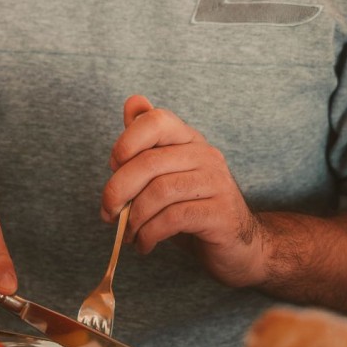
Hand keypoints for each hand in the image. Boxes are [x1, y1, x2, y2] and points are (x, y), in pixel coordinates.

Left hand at [102, 95, 263, 288]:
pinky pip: (173, 218)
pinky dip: (149, 234)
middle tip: (107, 213)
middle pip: (149, 162)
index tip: (112, 166)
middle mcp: (205, 155)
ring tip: (128, 233)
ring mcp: (216, 183)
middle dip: (118, 190)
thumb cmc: (193, 207)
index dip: (127, 140)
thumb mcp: (167, 174)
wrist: (239, 245)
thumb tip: (133, 101)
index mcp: (189, 140)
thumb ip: (146, 142)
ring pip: (159, 192)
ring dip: (133, 218)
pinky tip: (144, 244)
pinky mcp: (220, 213)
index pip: (156, 121)